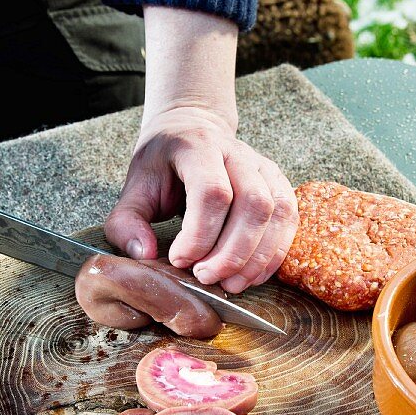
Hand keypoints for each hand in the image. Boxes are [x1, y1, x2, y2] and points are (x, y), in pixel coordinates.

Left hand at [104, 105, 297, 293]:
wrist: (191, 130)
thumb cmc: (163, 163)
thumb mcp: (135, 187)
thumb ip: (127, 222)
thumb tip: (145, 254)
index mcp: (199, 147)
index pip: (213, 192)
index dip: (200, 234)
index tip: (179, 260)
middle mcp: (238, 153)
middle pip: (253, 204)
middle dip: (231, 252)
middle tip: (205, 278)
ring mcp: (263, 167)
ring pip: (277, 213)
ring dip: (256, 257)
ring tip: (230, 284)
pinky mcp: (279, 183)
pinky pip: (288, 220)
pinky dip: (273, 254)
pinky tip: (251, 275)